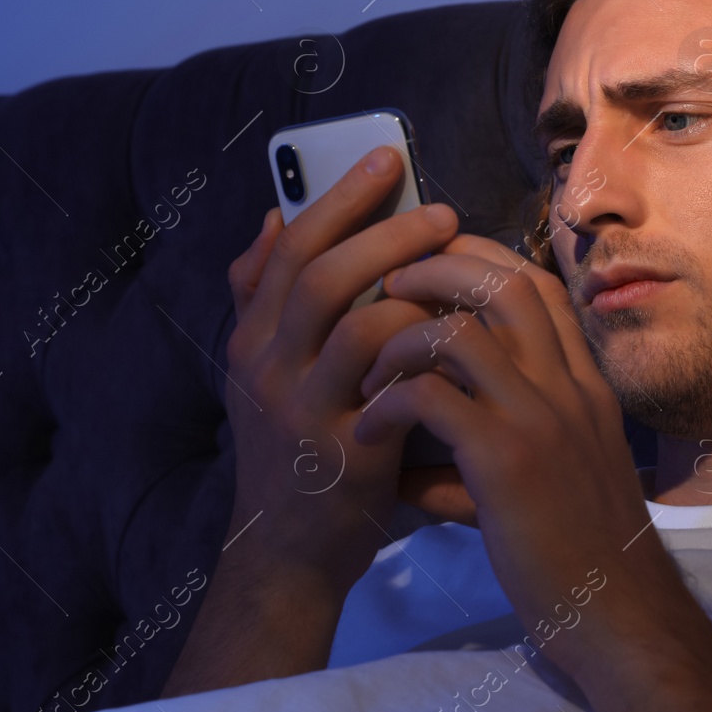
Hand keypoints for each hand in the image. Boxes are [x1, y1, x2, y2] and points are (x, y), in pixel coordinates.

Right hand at [223, 145, 458, 597]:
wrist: (290, 554)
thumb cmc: (297, 449)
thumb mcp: (265, 371)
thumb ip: (264, 295)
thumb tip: (272, 216)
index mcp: (252, 340)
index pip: (289, 248)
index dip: (338, 197)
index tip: (387, 157)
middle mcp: (267, 369)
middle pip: (319, 273)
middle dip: (383, 229)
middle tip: (440, 208)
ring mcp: (302, 411)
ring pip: (354, 320)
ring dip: (411, 283)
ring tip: (457, 263)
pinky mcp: (344, 452)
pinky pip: (391, 381)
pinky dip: (425, 347)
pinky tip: (459, 330)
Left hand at [354, 233, 678, 676]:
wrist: (617, 611)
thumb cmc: (577, 546)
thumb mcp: (558, 465)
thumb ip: (501, 426)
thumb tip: (419, 418)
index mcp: (583, 383)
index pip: (536, 285)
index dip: (479, 258)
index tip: (430, 262)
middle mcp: (568, 386)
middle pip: (502, 283)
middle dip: (435, 268)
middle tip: (387, 286)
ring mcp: (541, 418)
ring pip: (461, 330)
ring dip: (399, 335)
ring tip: (367, 364)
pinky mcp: (506, 460)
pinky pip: (433, 397)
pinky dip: (390, 400)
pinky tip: (370, 426)